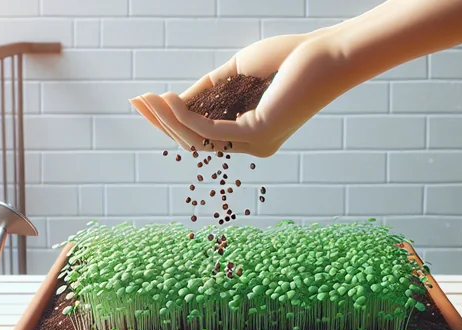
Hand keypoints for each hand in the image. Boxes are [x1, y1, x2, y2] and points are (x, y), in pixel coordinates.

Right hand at [131, 29, 346, 157]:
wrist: (325, 53)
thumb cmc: (288, 59)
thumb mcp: (234, 74)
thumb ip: (206, 91)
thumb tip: (172, 103)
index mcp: (248, 132)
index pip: (200, 133)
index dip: (168, 120)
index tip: (143, 102)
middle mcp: (252, 144)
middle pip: (194, 140)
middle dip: (161, 122)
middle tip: (136, 101)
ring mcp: (255, 144)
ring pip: (198, 139)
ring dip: (167, 119)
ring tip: (147, 98)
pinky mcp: (257, 136)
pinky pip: (210, 132)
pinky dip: (186, 116)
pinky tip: (169, 98)